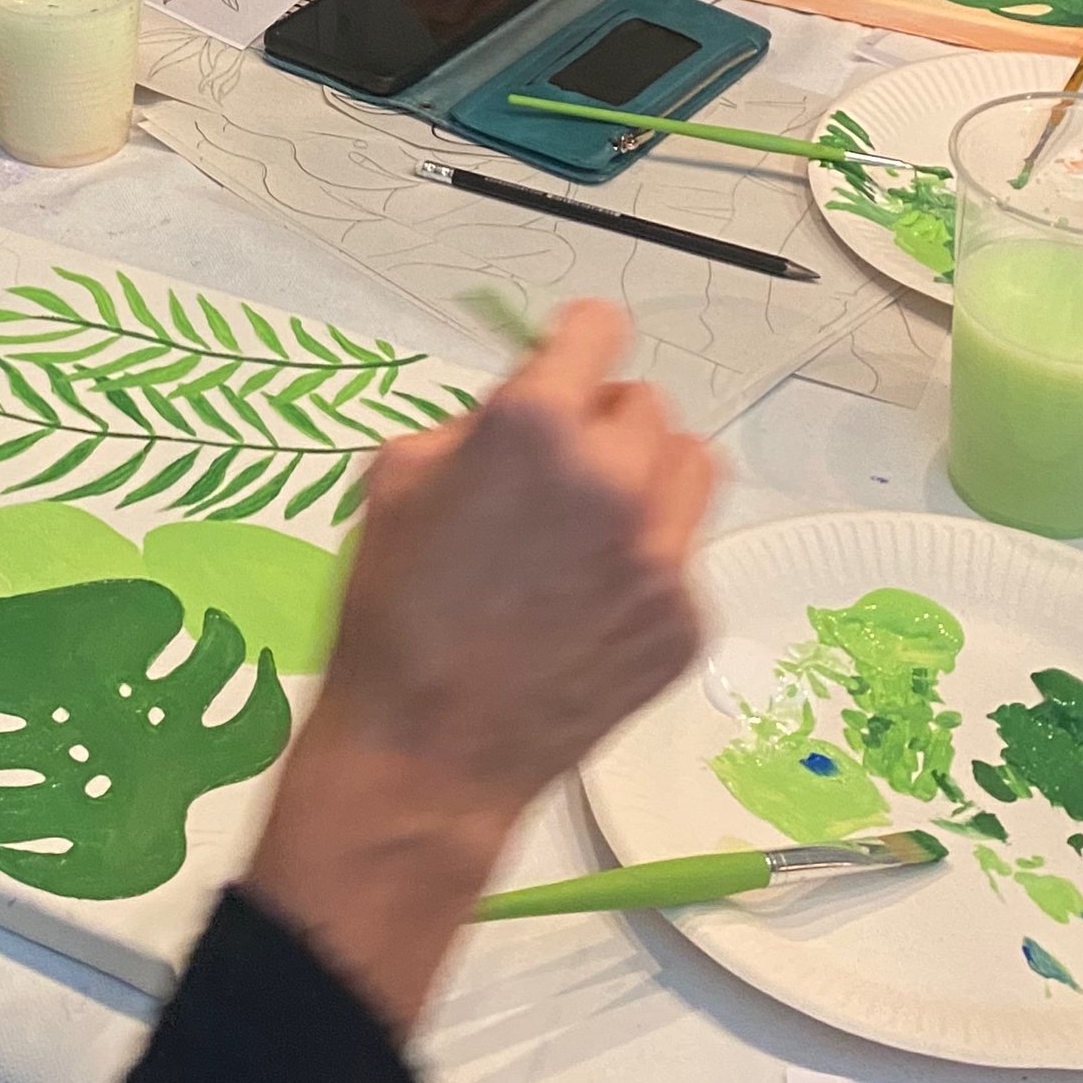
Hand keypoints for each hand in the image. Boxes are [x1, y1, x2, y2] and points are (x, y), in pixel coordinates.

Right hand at [247, 304, 714, 1036]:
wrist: (426, 752)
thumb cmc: (391, 610)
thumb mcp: (397, 480)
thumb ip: (470, 426)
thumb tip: (519, 410)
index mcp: (533, 427)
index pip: (599, 329)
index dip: (575, 344)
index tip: (564, 366)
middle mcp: (612, 478)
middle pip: (645, 405)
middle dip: (601, 424)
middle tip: (560, 473)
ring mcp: (661, 555)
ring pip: (691, 468)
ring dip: (648, 479)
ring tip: (598, 525)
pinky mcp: (685, 620)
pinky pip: (684, 557)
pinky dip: (645, 567)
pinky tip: (590, 609)